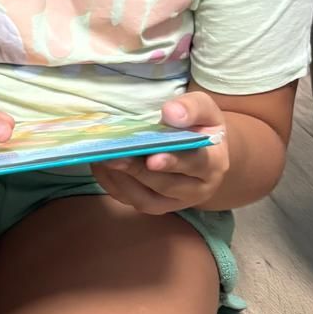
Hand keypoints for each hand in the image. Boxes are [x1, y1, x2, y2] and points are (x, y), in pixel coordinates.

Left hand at [93, 92, 228, 214]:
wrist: (202, 151)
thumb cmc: (200, 126)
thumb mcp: (204, 109)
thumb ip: (191, 107)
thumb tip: (170, 113)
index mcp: (213, 164)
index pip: (196, 164)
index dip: (173, 162)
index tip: (153, 158)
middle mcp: (197, 189)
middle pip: (166, 185)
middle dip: (138, 171)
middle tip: (114, 156)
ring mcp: (174, 202)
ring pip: (146, 200)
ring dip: (122, 181)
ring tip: (103, 159)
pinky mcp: (155, 206)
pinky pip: (131, 201)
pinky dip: (112, 185)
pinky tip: (99, 166)